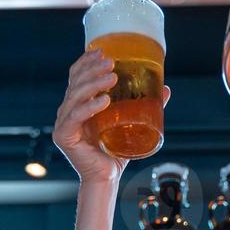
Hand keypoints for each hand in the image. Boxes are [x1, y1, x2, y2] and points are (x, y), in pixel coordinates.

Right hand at [52, 49, 169, 185]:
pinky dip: (90, 107)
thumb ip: (143, 106)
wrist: (106, 178)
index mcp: (78, 105)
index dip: (86, 61)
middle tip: (111, 62)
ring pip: (75, 96)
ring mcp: (63, 123)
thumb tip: (165, 88)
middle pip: (75, 82)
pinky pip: (75, 116)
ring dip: (93, 83)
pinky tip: (104, 101)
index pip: (77, 77)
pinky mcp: (63, 136)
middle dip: (92, 69)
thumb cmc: (116, 153)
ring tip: (112, 77)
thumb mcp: (130, 124)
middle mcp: (67, 111)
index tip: (102, 50)